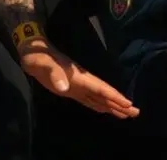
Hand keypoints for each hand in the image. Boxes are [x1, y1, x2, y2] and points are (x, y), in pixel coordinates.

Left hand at [19, 36, 138, 118]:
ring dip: (112, 106)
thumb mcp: (43, 64)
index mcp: (79, 76)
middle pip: (104, 94)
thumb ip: (55, 74)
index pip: (100, 87)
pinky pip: (89, 99)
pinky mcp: (71, 89)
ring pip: (99, 97)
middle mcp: (82, 81)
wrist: (31, 52)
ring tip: (126, 114)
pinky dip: (99, 105)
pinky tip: (105, 110)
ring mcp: (78, 85)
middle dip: (119, 103)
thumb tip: (65, 88)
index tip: (128, 103)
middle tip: (135, 112)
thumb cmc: (38, 57)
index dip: (113, 96)